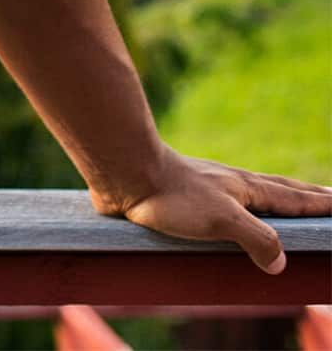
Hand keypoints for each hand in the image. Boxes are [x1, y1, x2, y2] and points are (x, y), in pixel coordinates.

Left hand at [90, 149, 331, 272]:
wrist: (123, 171)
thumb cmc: (171, 194)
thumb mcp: (223, 220)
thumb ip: (258, 239)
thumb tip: (281, 262)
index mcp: (247, 189)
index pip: (294, 199)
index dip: (320, 203)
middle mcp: (232, 185)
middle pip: (279, 189)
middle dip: (306, 195)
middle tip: (328, 196)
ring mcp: (208, 187)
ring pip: (252, 191)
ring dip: (275, 196)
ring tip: (288, 200)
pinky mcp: (183, 195)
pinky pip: (224, 201)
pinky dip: (240, 203)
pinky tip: (230, 207)